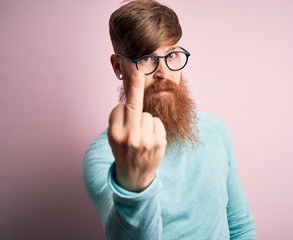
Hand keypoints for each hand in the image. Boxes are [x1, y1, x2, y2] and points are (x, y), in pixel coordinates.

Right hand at [108, 72, 166, 191]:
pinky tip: (150, 139)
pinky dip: (155, 127)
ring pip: (148, 115)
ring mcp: (145, 141)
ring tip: (142, 137)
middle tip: (138, 72)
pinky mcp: (159, 143)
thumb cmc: (123, 152)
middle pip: (134, 106)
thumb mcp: (114, 138)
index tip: (132, 78)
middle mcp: (129, 137)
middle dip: (135, 87)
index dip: (124, 108)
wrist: (134, 177)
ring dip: (145, 121)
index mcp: (114, 134)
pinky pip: (158, 122)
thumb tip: (129, 98)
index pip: (120, 108)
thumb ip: (119, 119)